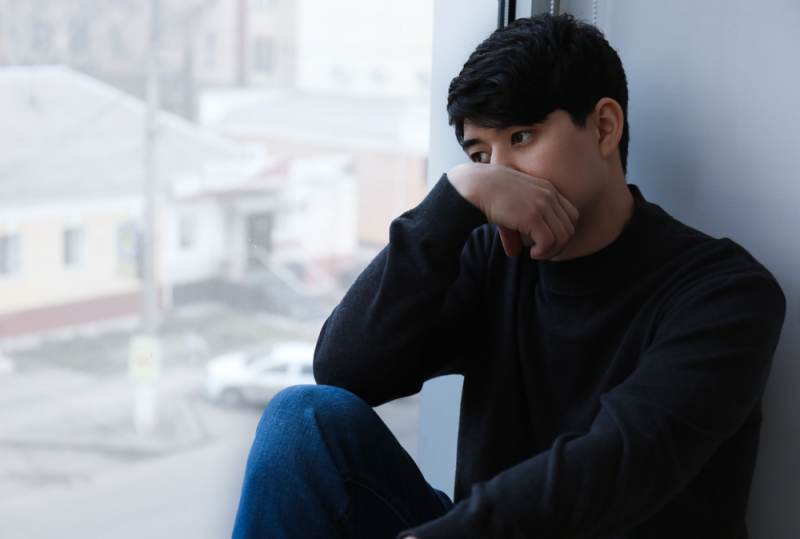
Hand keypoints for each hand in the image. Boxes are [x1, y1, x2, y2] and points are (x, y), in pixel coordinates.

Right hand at [447, 163, 578, 259]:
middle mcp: (549, 195)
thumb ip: (515, 231)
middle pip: (570, 228)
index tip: (546, 242)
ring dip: (551, 251)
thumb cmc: (488, 196)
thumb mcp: (507, 211)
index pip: (571, 215)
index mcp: (547, 189)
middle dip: (559, 245)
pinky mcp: (533, 216)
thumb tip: (514, 253)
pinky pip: (549, 241)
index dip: (562, 232)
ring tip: (536, 254)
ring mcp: (542, 204)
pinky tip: (532, 253)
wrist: (475, 186)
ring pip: (562, 237)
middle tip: (541, 252)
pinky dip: (543, 252)